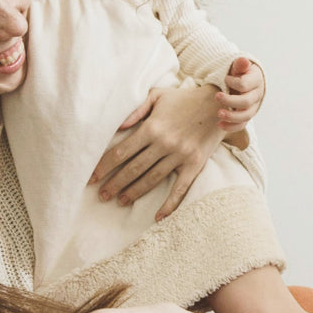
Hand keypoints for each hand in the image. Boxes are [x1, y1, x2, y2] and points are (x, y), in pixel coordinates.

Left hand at [90, 85, 224, 218]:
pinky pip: (180, 188)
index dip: (105, 166)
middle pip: (134, 168)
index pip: (122, 151)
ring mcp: (180, 155)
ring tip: (120, 201)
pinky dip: (170, 204)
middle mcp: (165, 143)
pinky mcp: (195, 164)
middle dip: (115, 183)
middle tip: (101, 196)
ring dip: (134, 192)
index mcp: (152, 127)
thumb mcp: (157, 95)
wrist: (219, 104)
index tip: (92, 178)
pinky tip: (158, 216)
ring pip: (152, 179)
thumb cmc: (184, 99)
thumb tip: (117, 127)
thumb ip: (136, 110)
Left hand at [216, 57, 264, 131]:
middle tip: (217, 96)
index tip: (225, 78)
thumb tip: (244, 61)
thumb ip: (240, 64)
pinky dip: (231, 127)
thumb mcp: (240, 66)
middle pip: (246, 102)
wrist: (245, 81)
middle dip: (230, 101)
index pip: (245, 85)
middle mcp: (256, 96)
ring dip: (231, 116)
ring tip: (219, 114)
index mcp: (256, 81)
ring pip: (245, 116)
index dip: (234, 82)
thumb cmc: (241, 72)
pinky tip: (219, 125)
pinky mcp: (246, 116)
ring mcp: (253, 108)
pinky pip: (241, 125)